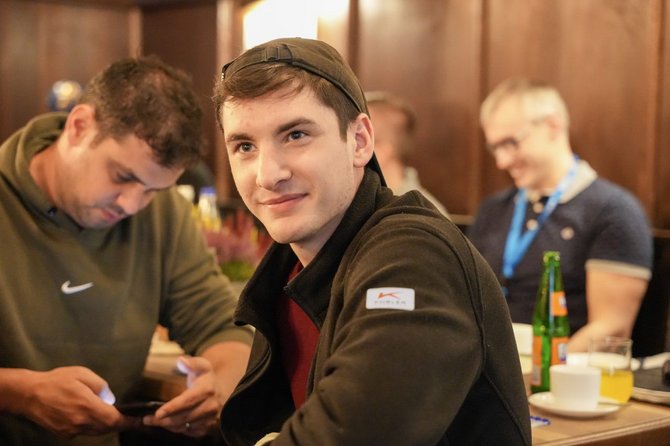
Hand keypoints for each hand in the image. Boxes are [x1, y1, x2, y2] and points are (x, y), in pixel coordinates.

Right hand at [18, 366, 133, 436]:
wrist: (29, 394)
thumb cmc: (57, 380)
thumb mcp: (83, 374)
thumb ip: (101, 386)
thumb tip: (110, 399)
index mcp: (87, 406)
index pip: (113, 419)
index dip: (128, 421)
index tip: (139, 422)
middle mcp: (81, 422)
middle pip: (107, 427)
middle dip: (118, 423)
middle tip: (129, 418)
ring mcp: (72, 430)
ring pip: (96, 431)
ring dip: (106, 425)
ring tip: (112, 415)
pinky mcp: (64, 433)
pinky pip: (85, 432)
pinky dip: (93, 426)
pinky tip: (93, 416)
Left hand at [142, 356, 220, 437]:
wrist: (221, 391)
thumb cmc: (205, 377)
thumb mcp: (201, 365)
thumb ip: (191, 363)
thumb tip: (181, 360)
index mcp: (207, 389)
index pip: (188, 401)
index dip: (172, 408)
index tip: (158, 413)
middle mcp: (211, 406)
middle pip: (184, 417)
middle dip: (164, 420)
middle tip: (147, 419)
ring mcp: (211, 418)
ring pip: (186, 427)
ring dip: (168, 426)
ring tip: (154, 422)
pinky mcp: (209, 427)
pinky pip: (191, 433)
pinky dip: (178, 431)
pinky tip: (168, 425)